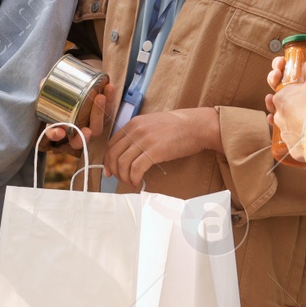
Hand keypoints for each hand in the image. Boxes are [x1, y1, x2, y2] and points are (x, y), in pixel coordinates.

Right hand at [41, 82, 112, 152]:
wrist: (79, 85)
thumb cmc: (61, 91)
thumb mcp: (51, 88)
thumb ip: (45, 86)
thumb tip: (43, 83)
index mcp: (59, 125)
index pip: (55, 135)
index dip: (56, 135)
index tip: (59, 132)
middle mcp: (75, 130)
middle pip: (80, 139)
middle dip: (83, 136)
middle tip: (86, 130)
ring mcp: (90, 125)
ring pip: (97, 128)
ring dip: (99, 114)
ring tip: (100, 97)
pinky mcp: (103, 116)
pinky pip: (108, 111)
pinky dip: (110, 100)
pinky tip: (109, 87)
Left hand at [104, 107, 219, 190]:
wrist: (197, 126)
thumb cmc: (178, 128)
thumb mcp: (152, 125)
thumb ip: (139, 135)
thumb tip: (129, 153)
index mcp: (133, 124)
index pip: (111, 144)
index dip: (108, 160)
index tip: (110, 171)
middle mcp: (136, 131)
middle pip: (113, 155)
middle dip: (114, 171)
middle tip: (121, 180)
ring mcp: (145, 140)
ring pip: (122, 163)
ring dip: (124, 177)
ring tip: (131, 182)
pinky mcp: (155, 151)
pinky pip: (136, 169)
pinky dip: (134, 179)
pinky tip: (139, 182)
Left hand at [267, 55, 305, 163]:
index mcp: (280, 98)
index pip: (278, 90)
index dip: (284, 86)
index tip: (292, 86)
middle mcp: (278, 117)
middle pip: (282, 109)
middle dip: (291, 105)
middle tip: (303, 103)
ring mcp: (285, 135)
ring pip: (288, 126)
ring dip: (295, 122)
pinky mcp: (294, 150)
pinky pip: (296, 142)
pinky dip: (301, 138)